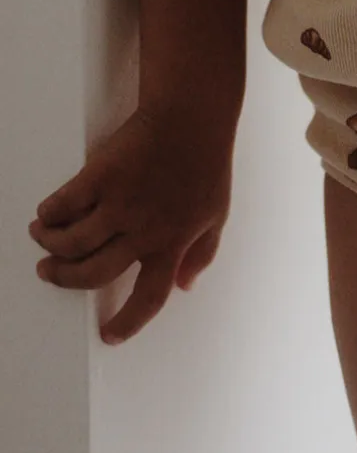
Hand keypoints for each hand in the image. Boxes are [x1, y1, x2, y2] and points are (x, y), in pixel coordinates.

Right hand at [27, 104, 235, 345]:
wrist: (192, 117)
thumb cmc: (206, 163)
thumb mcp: (216, 214)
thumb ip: (202, 253)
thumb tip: (186, 285)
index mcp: (175, 243)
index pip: (150, 297)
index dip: (128, 323)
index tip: (109, 335)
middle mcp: (145, 231)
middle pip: (94, 275)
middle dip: (67, 281)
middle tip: (53, 274)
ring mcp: (120, 204)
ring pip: (71, 243)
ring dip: (50, 247)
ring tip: (43, 241)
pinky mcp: (99, 177)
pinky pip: (62, 206)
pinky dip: (48, 214)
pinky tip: (46, 214)